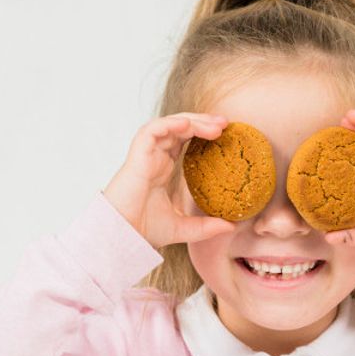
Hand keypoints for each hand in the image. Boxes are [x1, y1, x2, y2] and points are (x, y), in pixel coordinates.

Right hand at [102, 113, 236, 248]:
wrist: (123, 235)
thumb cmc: (144, 230)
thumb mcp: (183, 227)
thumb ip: (206, 226)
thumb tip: (231, 226)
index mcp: (163, 168)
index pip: (185, 140)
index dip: (203, 132)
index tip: (225, 133)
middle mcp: (155, 158)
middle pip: (180, 128)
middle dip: (203, 121)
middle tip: (225, 123)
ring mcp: (146, 155)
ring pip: (169, 125)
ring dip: (192, 120)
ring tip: (214, 125)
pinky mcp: (137, 155)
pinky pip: (152, 130)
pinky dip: (169, 123)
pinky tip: (187, 124)